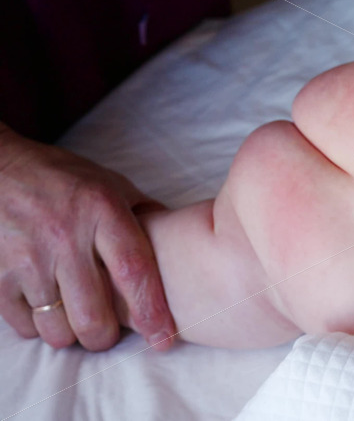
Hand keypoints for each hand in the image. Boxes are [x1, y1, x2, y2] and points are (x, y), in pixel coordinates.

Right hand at [0, 126, 174, 350]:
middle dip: (105, 337)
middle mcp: (66, 237)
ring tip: (77, 321)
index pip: (134, 271)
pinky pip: (24, 324)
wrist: (0, 169)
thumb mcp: (111, 184)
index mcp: (102, 211)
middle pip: (92, 315)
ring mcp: (29, 257)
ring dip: (71, 335)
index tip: (163, 339)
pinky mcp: (0, 274)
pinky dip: (38, 327)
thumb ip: (145, 215)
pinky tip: (48, 311)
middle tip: (109, 332)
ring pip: (57, 328)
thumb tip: (181, 240)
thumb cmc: (63, 179)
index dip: (151, 311)